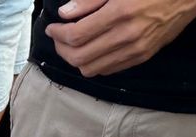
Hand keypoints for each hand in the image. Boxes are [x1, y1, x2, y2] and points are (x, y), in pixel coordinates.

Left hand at [45, 0, 195, 75]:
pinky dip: (93, 63)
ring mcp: (136, 50)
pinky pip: (108, 70)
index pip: (76, 36)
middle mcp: (127, 36)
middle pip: (79, 57)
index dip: (58, 34)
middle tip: (59, 36)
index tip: (53, 27)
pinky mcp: (142, 57)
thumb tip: (65, 14)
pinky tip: (92, 50)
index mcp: (121, 13)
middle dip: (62, 49)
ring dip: (75, 59)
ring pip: (90, 69)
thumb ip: (90, 0)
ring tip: (72, 45)